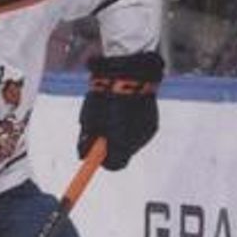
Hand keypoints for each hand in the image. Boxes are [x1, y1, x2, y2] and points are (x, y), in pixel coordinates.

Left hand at [77, 51, 163, 170]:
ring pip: (132, 142)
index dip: (102, 160)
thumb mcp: (89, 118)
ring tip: (116, 112)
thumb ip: (86, 140)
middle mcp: (137, 140)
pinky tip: (127, 109)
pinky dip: (132, 124)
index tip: (94, 153)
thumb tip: (82, 156)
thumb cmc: (106, 94)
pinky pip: (140, 130)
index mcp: (121, 141)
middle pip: (123, 154)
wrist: (131, 71)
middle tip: (102, 130)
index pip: (113, 165)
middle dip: (113, 146)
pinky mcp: (154, 122)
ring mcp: (147, 131)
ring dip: (123, 134)